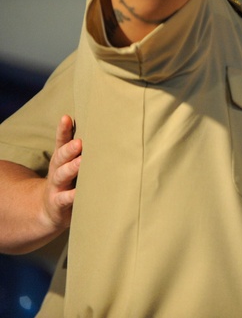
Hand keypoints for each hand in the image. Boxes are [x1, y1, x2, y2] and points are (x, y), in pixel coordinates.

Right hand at [42, 114, 81, 230]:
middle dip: (69, 149)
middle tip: (79, 142)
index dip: (63, 130)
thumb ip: (82, 150)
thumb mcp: (72, 164)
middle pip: (60, 157)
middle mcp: (57, 170)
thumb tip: (106, 127)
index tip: (66, 117)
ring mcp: (56, 186)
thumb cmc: (68, 181)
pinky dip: (72, 195)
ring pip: (61, 176)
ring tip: (81, 162)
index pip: (61, 142)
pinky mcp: (58, 202)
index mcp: (61, 159)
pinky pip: (64, 199)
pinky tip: (79, 192)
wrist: (49, 209)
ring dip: (71, 168)